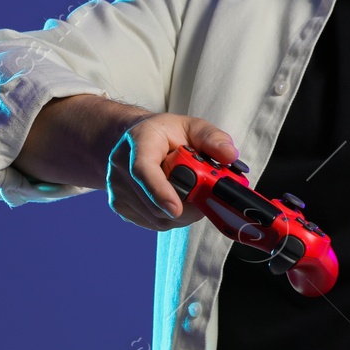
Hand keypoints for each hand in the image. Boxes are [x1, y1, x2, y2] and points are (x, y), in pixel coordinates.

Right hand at [106, 112, 239, 231]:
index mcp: (139, 142)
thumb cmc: (164, 135)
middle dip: (187, 204)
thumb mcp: (191, 126)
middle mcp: (122, 167)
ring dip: (183, 211)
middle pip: (154, 202)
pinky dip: (172, 216)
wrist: (132, 142)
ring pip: (158, 217)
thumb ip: (212, 138)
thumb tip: (230, 155)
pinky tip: (176, 198)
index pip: (143, 170)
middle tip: (206, 193)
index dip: (160, 191)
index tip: (176, 209)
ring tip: (190, 190)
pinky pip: (154, 223)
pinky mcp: (121, 207)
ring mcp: (118, 190)